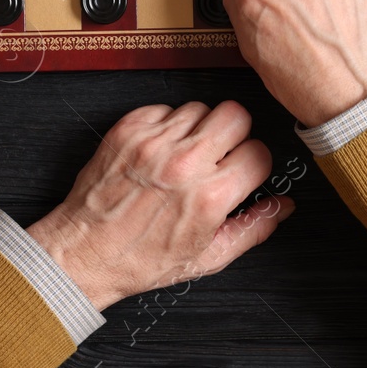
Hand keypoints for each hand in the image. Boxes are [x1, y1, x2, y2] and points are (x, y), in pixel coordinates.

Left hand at [26, 100, 293, 309]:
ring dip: (200, 128)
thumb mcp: (206, 257)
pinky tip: (160, 150)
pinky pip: (164, 108)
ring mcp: (154, 143)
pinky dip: (166, 124)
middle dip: (235, 134)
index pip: (259, 153)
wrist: (85, 252)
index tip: (243, 171)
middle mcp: (183, 164)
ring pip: (200, 107)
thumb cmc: (140, 260)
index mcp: (209, 197)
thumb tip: (281, 207)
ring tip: (186, 155)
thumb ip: (253, 229)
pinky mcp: (129, 130)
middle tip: (220, 154)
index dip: (255, 163)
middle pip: (236, 115)